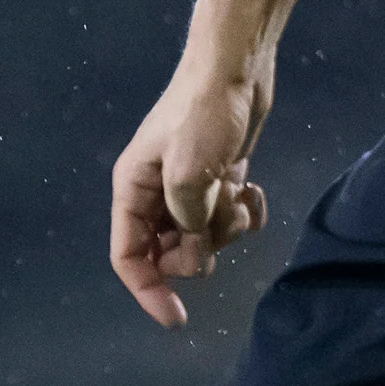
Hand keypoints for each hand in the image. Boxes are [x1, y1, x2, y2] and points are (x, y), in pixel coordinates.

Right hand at [108, 58, 274, 327]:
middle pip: (168, 251)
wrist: (237, 67)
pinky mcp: (219, 177)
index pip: (128, 256)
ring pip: (203, 237)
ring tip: (239, 197)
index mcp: (134, 189)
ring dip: (226, 228)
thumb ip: (188, 223)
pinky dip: (244, 214)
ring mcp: (189, 185)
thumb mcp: (189, 173)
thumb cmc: (204, 113)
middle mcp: (156, 192)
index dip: (147, 290)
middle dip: (198, 250)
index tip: (178, 318)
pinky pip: (227, 218)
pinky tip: (256, 193)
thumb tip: (198, 255)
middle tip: (217, 227)